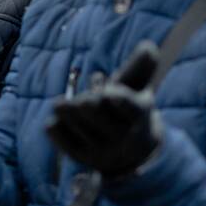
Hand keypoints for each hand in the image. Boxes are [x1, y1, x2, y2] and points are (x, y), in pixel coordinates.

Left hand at [46, 41, 162, 178]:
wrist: (130, 152)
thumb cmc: (129, 109)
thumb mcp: (138, 88)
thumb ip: (141, 67)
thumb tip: (149, 47)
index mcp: (140, 117)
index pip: (132, 109)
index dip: (120, 101)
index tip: (109, 94)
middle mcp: (124, 139)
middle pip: (97, 112)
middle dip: (87, 100)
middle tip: (85, 98)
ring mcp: (103, 152)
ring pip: (77, 124)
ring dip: (68, 109)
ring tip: (64, 104)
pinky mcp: (83, 158)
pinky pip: (62, 138)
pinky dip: (57, 126)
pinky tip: (55, 119)